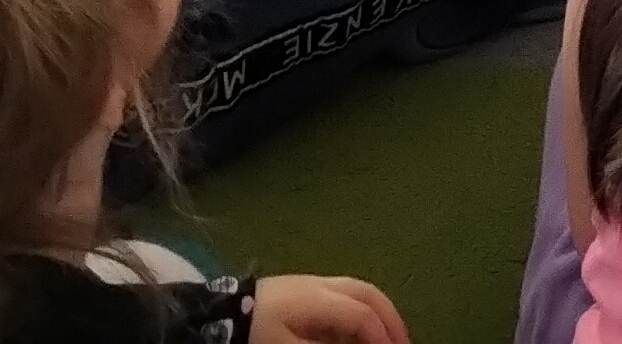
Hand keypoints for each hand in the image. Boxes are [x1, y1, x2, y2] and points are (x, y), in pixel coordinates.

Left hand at [251, 273, 410, 343]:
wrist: (218, 315)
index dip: (382, 336)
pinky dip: (360, 310)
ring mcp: (312, 283)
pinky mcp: (302, 289)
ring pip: (357, 289)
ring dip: (378, 311)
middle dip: (390, 317)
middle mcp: (321, 284)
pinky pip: (343, 294)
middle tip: (403, 343)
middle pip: (367, 293)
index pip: (362, 314)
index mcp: (319, 298)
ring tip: (387, 336)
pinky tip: (358, 330)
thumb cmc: (256, 334)